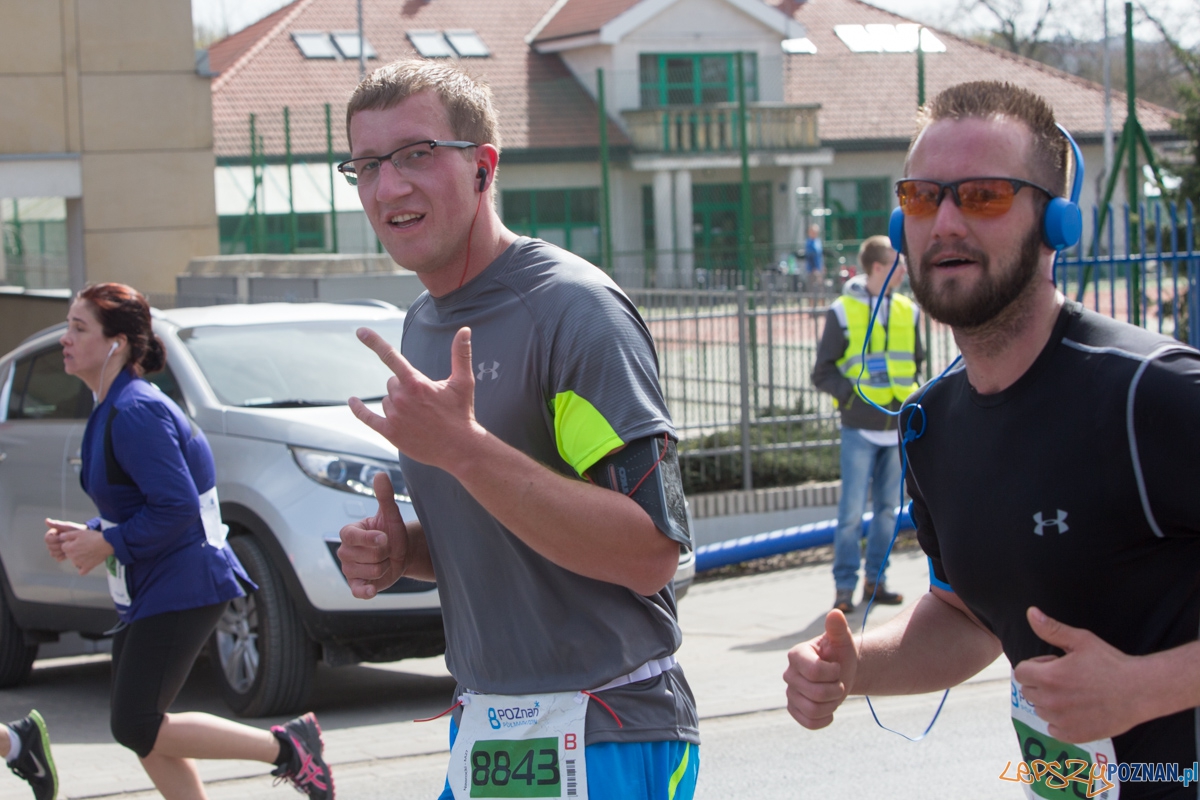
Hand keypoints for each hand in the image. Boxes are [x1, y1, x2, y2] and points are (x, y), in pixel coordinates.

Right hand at [45, 518, 86, 561]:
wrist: (86, 538)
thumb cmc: (77, 530)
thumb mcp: (68, 527)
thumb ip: (57, 524)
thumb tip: (46, 520)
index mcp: (53, 534)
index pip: (47, 539)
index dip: (55, 539)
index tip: (63, 537)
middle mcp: (53, 542)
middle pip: (49, 547)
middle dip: (59, 545)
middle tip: (68, 542)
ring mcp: (57, 549)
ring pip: (52, 554)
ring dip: (61, 551)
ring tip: (69, 547)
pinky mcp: (62, 555)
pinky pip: (58, 559)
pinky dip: (63, 556)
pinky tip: (70, 552)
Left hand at [58, 525, 114, 575]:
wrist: (106, 544)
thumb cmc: (93, 537)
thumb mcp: (79, 532)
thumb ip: (67, 535)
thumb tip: (60, 537)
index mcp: (69, 548)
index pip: (64, 547)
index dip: (70, 543)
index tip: (78, 540)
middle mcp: (72, 557)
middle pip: (69, 554)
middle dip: (74, 550)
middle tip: (84, 545)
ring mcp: (80, 563)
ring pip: (75, 562)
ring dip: (79, 558)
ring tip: (89, 552)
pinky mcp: (87, 567)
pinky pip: (81, 571)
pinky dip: (83, 568)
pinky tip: (87, 563)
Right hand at [337, 472, 409, 598]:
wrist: (400, 553)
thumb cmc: (391, 532)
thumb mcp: (390, 514)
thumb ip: (384, 496)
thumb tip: (380, 474)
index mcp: (349, 533)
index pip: (354, 537)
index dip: (372, 539)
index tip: (385, 537)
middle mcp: (345, 552)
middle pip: (369, 556)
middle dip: (386, 553)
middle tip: (387, 549)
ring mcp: (349, 570)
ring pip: (373, 571)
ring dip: (386, 566)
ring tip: (385, 560)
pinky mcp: (356, 585)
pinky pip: (358, 591)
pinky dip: (366, 591)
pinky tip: (372, 590)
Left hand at [348, 326, 484, 471]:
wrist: (460, 448)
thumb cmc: (462, 414)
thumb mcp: (463, 382)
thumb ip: (461, 354)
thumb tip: (465, 329)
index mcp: (416, 383)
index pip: (391, 357)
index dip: (375, 342)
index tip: (361, 331)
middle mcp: (402, 398)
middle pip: (392, 383)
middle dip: (404, 388)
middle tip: (424, 402)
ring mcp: (394, 416)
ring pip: (386, 400)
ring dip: (397, 403)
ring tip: (419, 416)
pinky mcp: (390, 432)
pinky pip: (368, 417)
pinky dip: (359, 409)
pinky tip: (352, 401)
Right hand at [784, 609, 859, 728]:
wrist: (842, 672)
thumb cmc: (841, 654)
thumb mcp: (842, 640)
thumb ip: (837, 628)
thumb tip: (835, 613)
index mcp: (796, 655)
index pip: (814, 672)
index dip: (834, 673)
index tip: (837, 667)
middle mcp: (788, 674)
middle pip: (815, 694)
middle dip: (836, 691)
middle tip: (838, 683)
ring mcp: (790, 693)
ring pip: (812, 710)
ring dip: (832, 705)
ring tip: (834, 695)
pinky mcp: (794, 709)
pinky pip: (808, 722)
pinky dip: (824, 719)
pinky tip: (829, 709)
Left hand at [1013, 606, 1142, 742]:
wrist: (1140, 691)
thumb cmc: (1111, 663)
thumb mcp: (1081, 640)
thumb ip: (1051, 629)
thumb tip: (1031, 612)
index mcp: (1049, 677)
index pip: (1020, 672)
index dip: (1036, 666)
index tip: (1054, 664)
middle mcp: (1051, 702)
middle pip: (1028, 691)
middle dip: (1041, 683)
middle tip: (1066, 678)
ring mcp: (1062, 721)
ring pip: (1040, 710)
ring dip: (1050, 702)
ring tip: (1074, 693)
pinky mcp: (1074, 735)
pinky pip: (1053, 729)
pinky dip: (1060, 721)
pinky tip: (1078, 710)